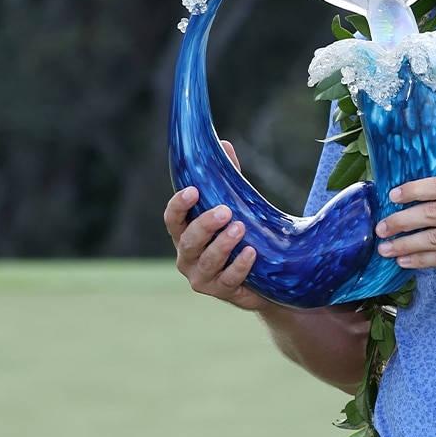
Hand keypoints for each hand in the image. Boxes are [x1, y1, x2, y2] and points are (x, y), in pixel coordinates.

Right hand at [163, 140, 267, 310]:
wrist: (263, 278)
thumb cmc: (242, 235)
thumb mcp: (235, 205)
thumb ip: (227, 179)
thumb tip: (224, 144)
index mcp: (185, 232)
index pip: (172, 219)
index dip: (178, 205)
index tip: (192, 190)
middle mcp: (187, 255)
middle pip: (188, 240)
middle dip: (204, 225)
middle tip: (224, 211)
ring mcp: (202, 277)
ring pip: (206, 261)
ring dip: (222, 245)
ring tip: (240, 228)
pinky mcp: (221, 291)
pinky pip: (228, 280)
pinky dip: (239, 266)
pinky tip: (251, 253)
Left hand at [373, 176, 435, 295]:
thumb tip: (421, 206)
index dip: (413, 189)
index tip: (392, 196)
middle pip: (431, 212)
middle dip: (401, 220)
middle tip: (381, 227)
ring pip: (433, 237)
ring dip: (405, 244)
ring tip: (386, 248)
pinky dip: (420, 260)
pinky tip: (405, 262)